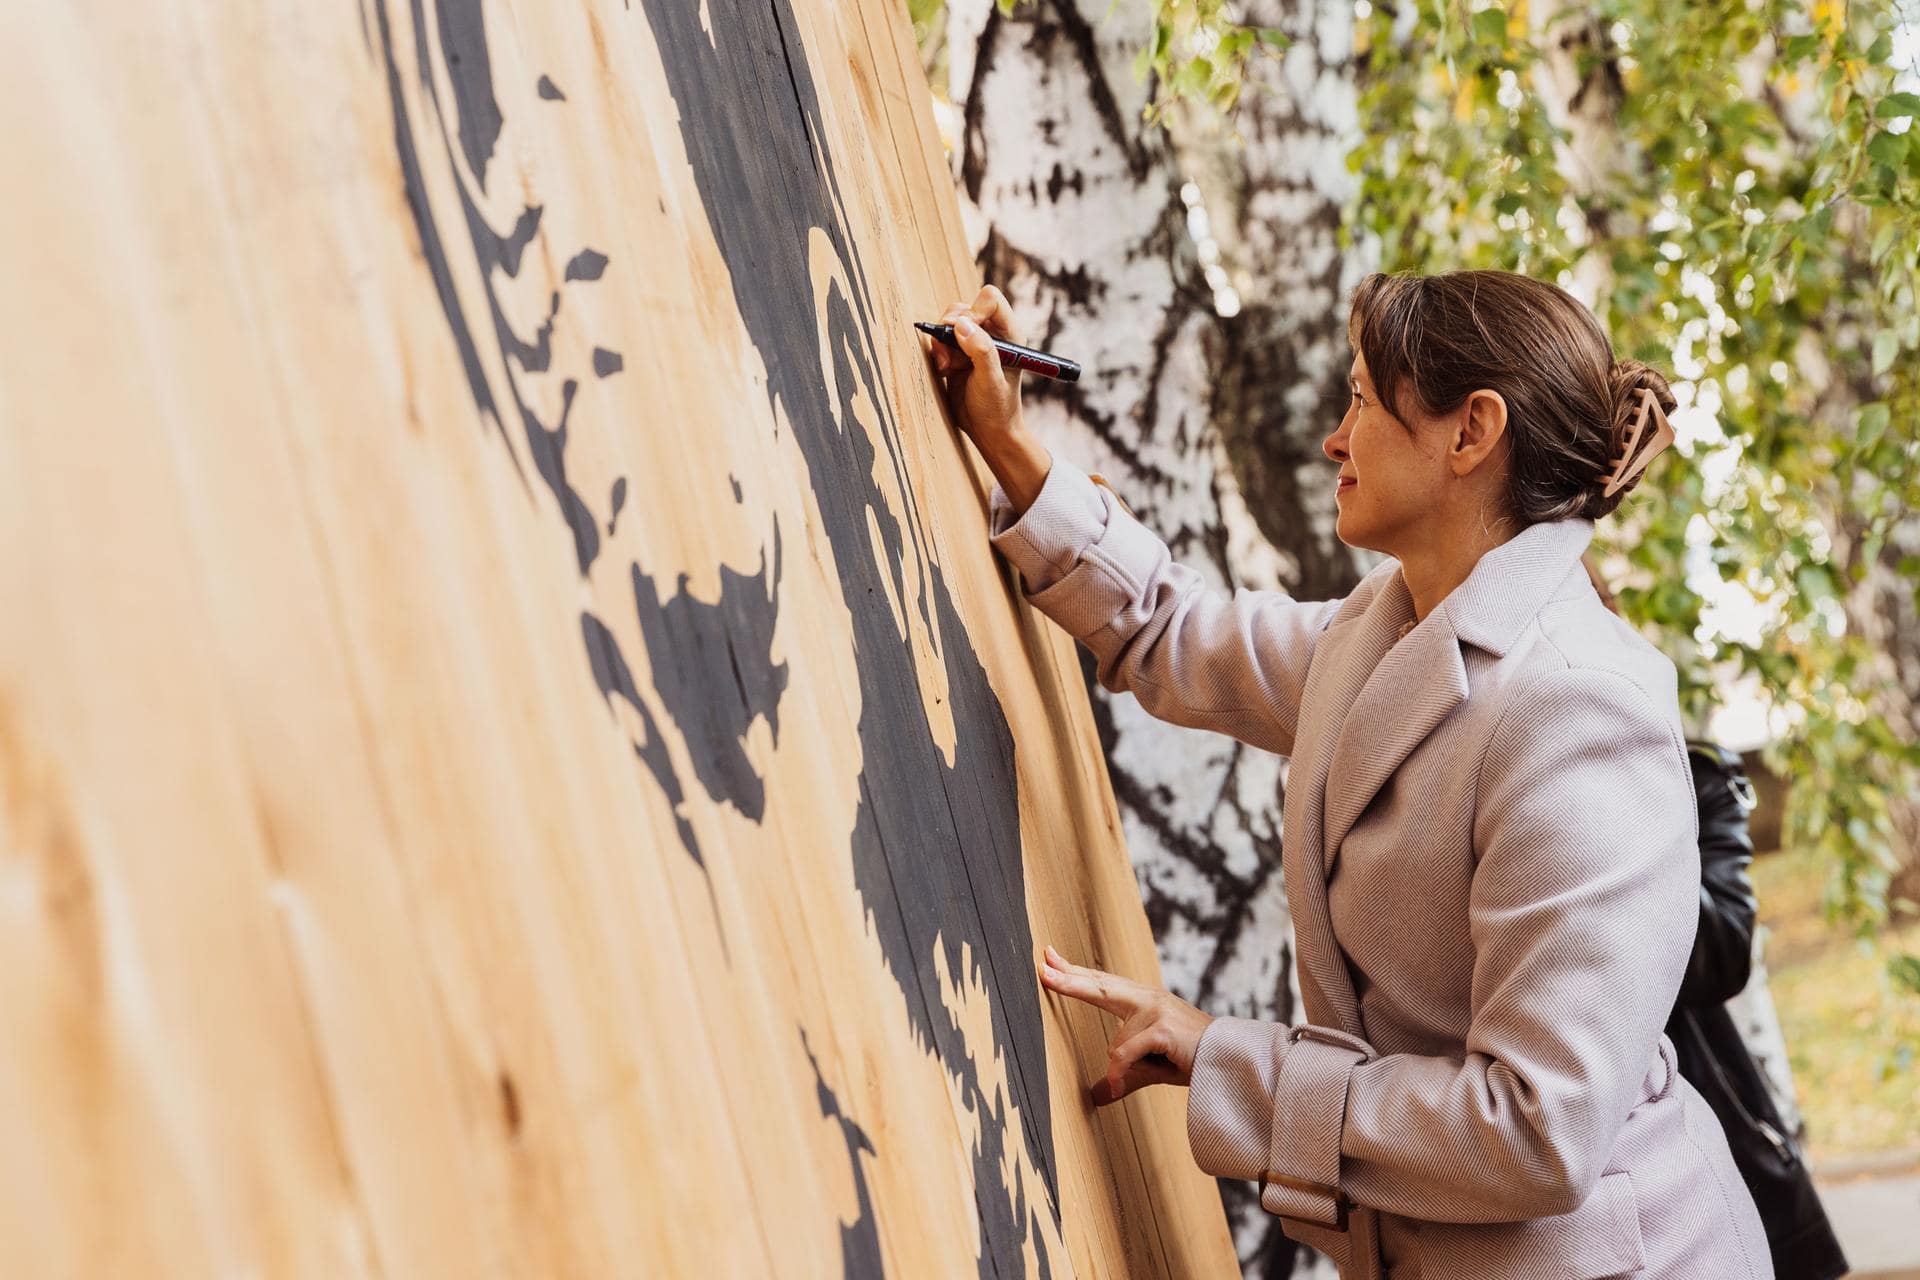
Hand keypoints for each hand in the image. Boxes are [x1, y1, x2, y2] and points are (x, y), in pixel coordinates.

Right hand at [929, 284, 1023, 445]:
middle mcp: (991, 332)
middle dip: (951, 329)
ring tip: (948, 367)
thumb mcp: (991, 380)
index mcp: (1008, 333)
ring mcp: (972, 342)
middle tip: (951, 355)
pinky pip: (939, 339)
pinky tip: (946, 371)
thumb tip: (962, 325)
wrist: (987, 431)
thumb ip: (980, 351)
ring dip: (942, 343)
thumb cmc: (997, 408)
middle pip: (963, 308)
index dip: (974, 311)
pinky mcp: (956, 353)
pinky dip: (937, 352)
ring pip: (947, 323)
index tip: (965, 333)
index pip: (990, 299)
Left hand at [1039, 945, 1213, 1104]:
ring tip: (1156, 1072)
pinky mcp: (1162, 1027)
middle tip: (1041, 965)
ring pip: (1117, 1043)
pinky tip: (1118, 1082)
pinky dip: (1121, 1070)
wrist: (1230, 1063)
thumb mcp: (1149, 1068)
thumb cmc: (1192, 1060)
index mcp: (1143, 1002)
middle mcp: (1148, 999)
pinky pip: (1126, 1053)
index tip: (1049, 957)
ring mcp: (1156, 1010)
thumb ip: (1121, 1076)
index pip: (1102, 983)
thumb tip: (1096, 1095)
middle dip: (1069, 978)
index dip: (1074, 972)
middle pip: (1100, 987)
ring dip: (1125, 1067)